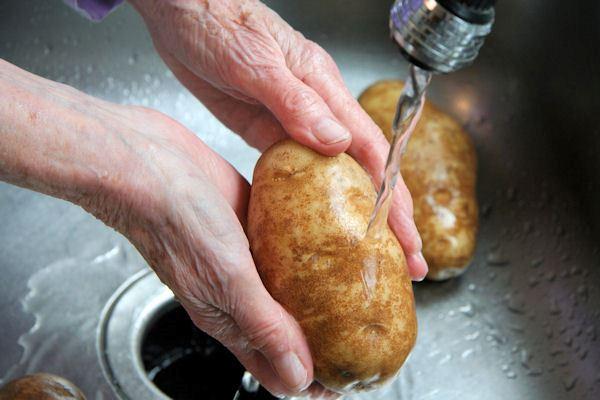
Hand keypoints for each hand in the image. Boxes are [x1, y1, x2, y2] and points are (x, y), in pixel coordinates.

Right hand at [0, 60, 330, 397]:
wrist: (145, 161)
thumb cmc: (172, 219)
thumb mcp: (225, 279)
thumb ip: (262, 325)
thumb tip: (299, 376)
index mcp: (228, 317)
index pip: (275, 367)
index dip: (313, 380)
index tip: (350, 378)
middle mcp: (239, 291)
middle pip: (290, 330)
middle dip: (328, 338)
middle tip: (367, 333)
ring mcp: (248, 256)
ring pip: (292, 287)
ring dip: (326, 292)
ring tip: (363, 289)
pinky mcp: (252, 222)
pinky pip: (288, 244)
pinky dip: (314, 250)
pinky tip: (337, 240)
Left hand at [129, 0, 427, 279]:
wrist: (180, 13)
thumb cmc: (218, 22)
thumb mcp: (258, 63)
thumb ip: (297, 103)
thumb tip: (337, 142)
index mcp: (324, 88)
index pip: (371, 149)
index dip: (391, 195)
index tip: (406, 233)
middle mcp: (316, 107)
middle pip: (362, 168)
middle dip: (385, 215)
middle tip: (403, 259)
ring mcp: (292, 120)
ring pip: (334, 174)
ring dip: (354, 214)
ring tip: (369, 252)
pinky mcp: (267, 129)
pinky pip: (297, 169)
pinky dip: (313, 198)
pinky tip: (319, 223)